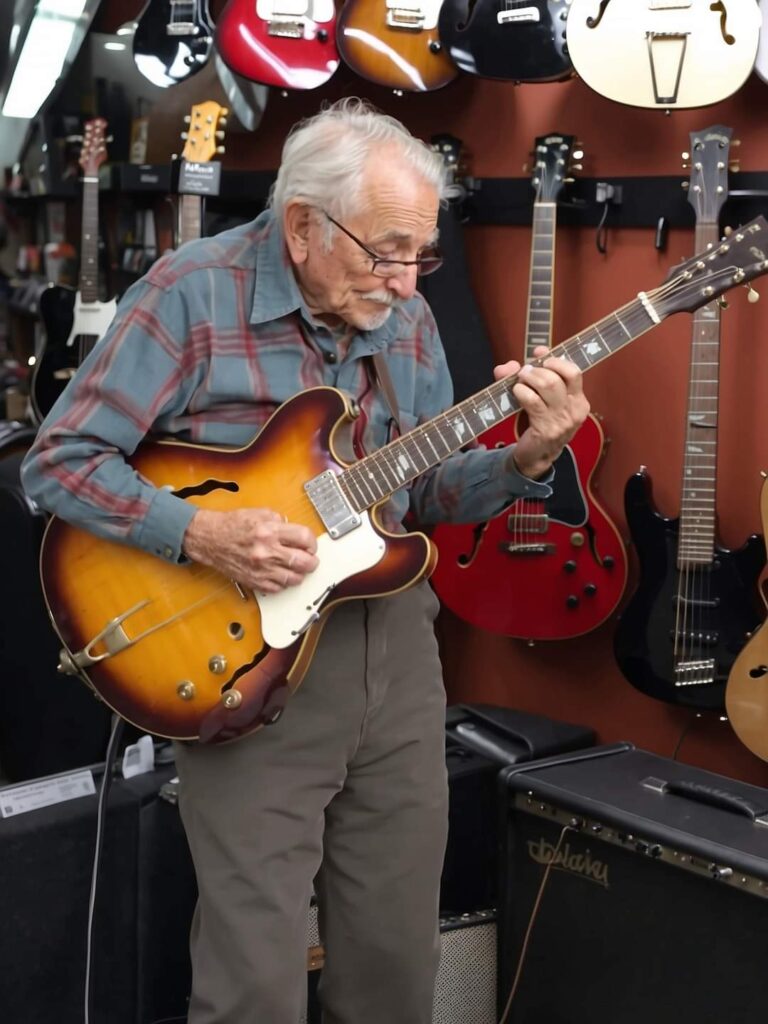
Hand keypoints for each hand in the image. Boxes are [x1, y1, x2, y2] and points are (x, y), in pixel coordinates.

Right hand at [182, 507, 318, 591]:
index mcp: (269, 531)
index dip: (312, 543)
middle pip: (304, 562)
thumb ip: (281, 521)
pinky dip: (284, 583)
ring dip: (299, 574)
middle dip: (312, 561)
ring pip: (294, 579)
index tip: (310, 545)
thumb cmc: (232, 525)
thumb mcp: (259, 513)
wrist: (209, 539)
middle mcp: (266, 551)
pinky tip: (281, 574)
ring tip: (296, 567)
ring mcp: (261, 569)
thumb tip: (295, 533)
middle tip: (310, 559)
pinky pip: (278, 588)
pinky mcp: (254, 582)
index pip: (304, 539)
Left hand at [493, 345, 589, 478]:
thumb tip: (508, 365)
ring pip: (547, 384)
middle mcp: (575, 409)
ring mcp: (562, 420)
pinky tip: (517, 392)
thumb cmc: (541, 422)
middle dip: (536, 369)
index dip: (555, 359)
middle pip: (557, 376)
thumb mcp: (542, 399)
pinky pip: (533, 401)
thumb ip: (528, 378)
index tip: (539, 355)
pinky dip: (522, 391)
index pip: (574, 371)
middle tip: (524, 373)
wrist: (538, 456)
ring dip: (529, 378)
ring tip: (520, 382)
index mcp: (579, 399)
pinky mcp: (547, 429)